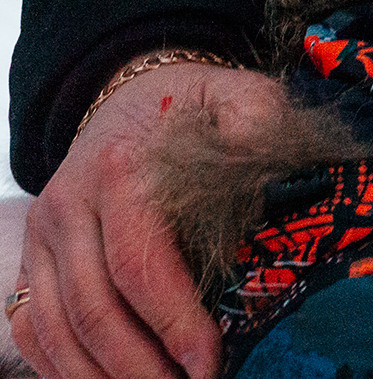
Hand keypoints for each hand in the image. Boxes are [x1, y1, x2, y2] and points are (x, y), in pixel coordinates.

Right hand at [13, 64, 280, 378]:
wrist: (131, 93)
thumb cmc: (197, 106)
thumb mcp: (239, 95)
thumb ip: (256, 123)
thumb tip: (269, 172)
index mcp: (119, 169)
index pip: (138, 262)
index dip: (172, 320)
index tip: (208, 361)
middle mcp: (67, 206)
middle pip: (93, 309)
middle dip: (140, 365)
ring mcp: (42, 238)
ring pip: (55, 329)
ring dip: (101, 376)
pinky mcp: (32, 262)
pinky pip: (31, 328)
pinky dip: (60, 368)